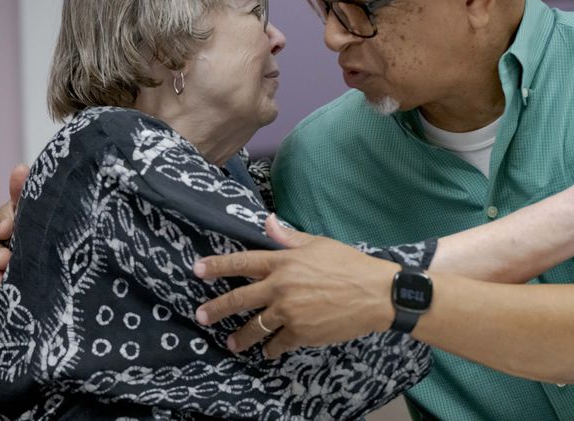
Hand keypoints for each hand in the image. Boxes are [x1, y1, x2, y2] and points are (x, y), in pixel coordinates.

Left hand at [193, 214, 398, 357]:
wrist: (375, 293)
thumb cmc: (349, 264)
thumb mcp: (319, 243)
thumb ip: (289, 237)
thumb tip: (268, 222)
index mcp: (283, 262)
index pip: (242, 262)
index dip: (217, 266)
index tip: (197, 270)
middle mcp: (280, 287)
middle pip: (239, 299)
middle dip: (217, 308)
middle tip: (201, 316)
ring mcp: (289, 312)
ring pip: (255, 327)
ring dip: (241, 337)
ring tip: (232, 344)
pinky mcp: (301, 334)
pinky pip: (278, 343)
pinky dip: (272, 348)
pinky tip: (268, 351)